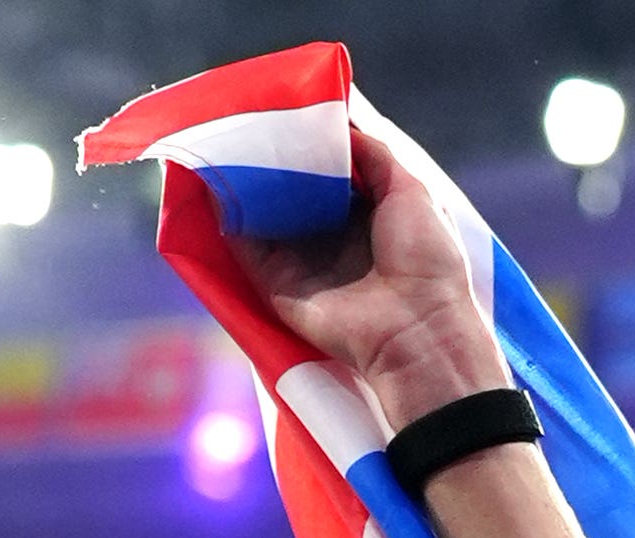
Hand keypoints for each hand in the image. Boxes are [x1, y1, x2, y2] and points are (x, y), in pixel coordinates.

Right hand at [234, 130, 507, 423]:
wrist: (416, 329)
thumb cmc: (426, 260)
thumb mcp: (413, 193)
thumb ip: (377, 156)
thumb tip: (340, 122)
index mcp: (368, 216)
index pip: (329, 173)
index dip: (308, 144)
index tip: (283, 110)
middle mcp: (332, 237)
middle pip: (290, 190)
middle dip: (269, 159)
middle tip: (242, 119)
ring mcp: (301, 260)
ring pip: (261, 213)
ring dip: (240, 182)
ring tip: (217, 139)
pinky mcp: (276, 282)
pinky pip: (242, 244)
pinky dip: (223, 215)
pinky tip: (207, 178)